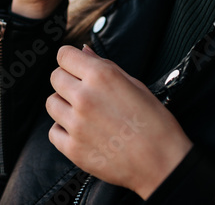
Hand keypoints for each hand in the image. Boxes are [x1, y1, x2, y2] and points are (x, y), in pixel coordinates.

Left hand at [46, 44, 192, 198]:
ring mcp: (76, 124)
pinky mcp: (73, 149)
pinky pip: (53, 132)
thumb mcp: (135, 84)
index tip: (76, 67)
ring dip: (64, 105)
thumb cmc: (155, 122)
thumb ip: (104, 65)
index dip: (70, 60)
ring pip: (51, 103)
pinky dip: (63, 131)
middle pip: (55, 77)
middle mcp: (84, 97)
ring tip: (84, 113)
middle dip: (67, 80)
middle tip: (84, 92)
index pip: (63, 55)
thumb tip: (83, 50)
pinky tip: (80, 132)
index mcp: (101, 76)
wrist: (163, 163)